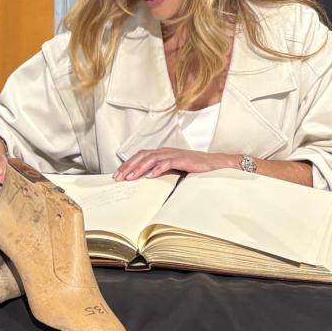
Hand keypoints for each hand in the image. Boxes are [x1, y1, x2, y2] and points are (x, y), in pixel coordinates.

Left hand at [113, 148, 232, 180]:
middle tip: (118, 177)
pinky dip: (158, 169)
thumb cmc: (193, 167)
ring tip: (131, 177)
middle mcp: (165, 151)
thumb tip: (145, 179)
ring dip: (140, 168)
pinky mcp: (182, 159)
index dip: (128, 164)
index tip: (117, 174)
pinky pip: (167, 163)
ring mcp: (174, 154)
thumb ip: (160, 170)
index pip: (140, 156)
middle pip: (142, 156)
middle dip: (129, 166)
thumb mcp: (174, 168)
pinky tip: (151, 176)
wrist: (213, 163)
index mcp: (162, 153)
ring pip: (152, 159)